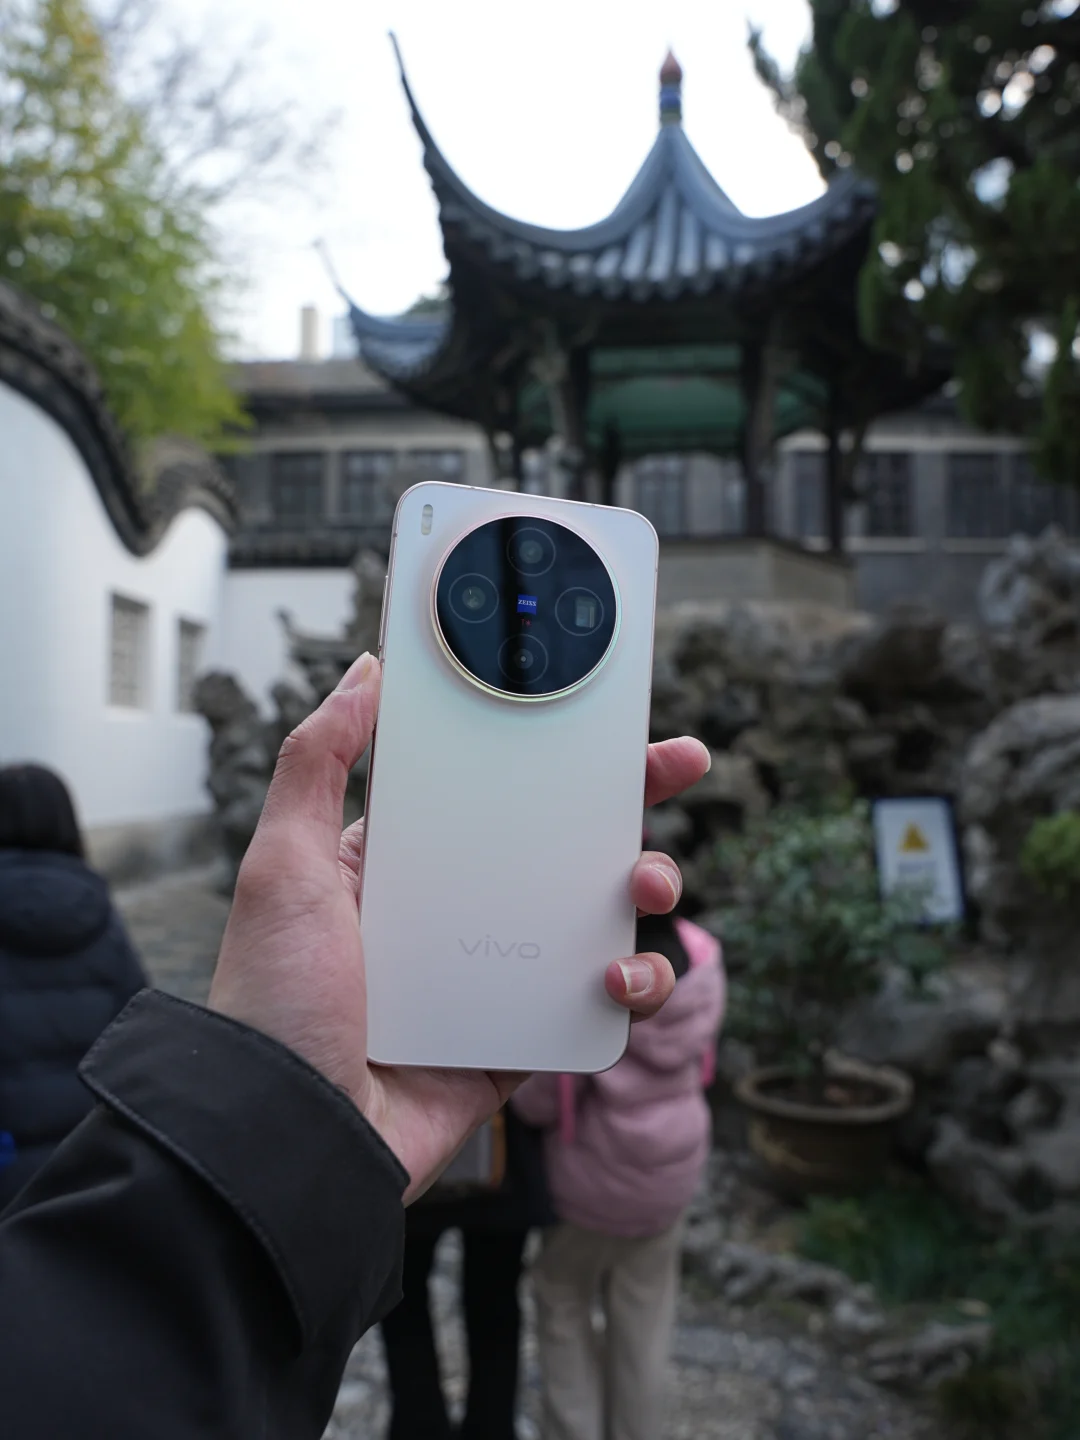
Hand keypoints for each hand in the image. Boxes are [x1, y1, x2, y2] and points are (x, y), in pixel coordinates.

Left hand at [209, 652, 709, 1200]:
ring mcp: (496, 975)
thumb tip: (367, 671)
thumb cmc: (276, 999)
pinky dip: (632, 987)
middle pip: (564, 840)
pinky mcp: (521, 1038)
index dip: (551, 749)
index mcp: (409, 861)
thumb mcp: (283, 863)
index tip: (602, 715)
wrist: (292, 1136)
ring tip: (644, 884)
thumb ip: (319, 762)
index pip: (494, 787)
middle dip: (629, 800)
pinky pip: (597, 1004)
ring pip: (597, 916)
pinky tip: (618, 980)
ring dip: (644, 888)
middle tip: (680, 764)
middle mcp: (459, 911)